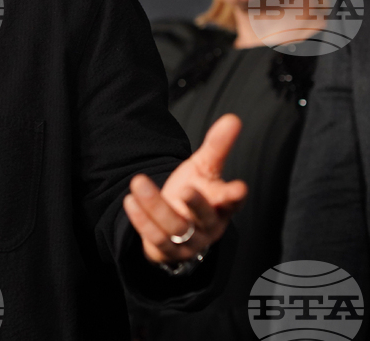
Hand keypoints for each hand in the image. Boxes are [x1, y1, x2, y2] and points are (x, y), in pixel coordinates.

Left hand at [122, 114, 246, 264]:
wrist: (177, 225)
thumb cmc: (197, 190)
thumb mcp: (204, 167)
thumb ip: (217, 145)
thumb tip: (233, 118)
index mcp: (222, 205)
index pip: (232, 201)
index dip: (235, 195)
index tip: (239, 188)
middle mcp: (208, 226)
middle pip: (204, 217)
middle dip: (196, 204)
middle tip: (186, 188)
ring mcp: (189, 241)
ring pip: (174, 227)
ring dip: (155, 205)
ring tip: (138, 181)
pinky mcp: (168, 250)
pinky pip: (154, 238)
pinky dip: (141, 220)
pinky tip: (130, 200)